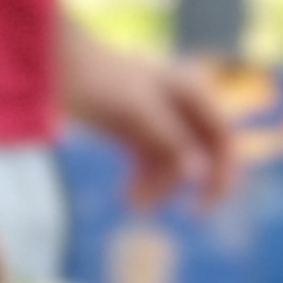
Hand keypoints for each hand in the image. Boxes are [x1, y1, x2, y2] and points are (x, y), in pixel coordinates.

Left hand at [61, 31, 235, 210]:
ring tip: (135, 204)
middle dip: (188, 183)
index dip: (225, 170)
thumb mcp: (139, 112)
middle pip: (201, 154)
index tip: (211, 202)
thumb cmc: (101, 81)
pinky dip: (143, 181)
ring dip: (160, 187)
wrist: (57, 67)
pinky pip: (150, 163)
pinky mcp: (135, 132)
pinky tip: (130, 199)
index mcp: (193, 92)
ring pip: (173, 164)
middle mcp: (182, 105)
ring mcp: (159, 120)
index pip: (224, 137)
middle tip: (188, 215)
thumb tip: (198, 172)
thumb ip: (171, 141)